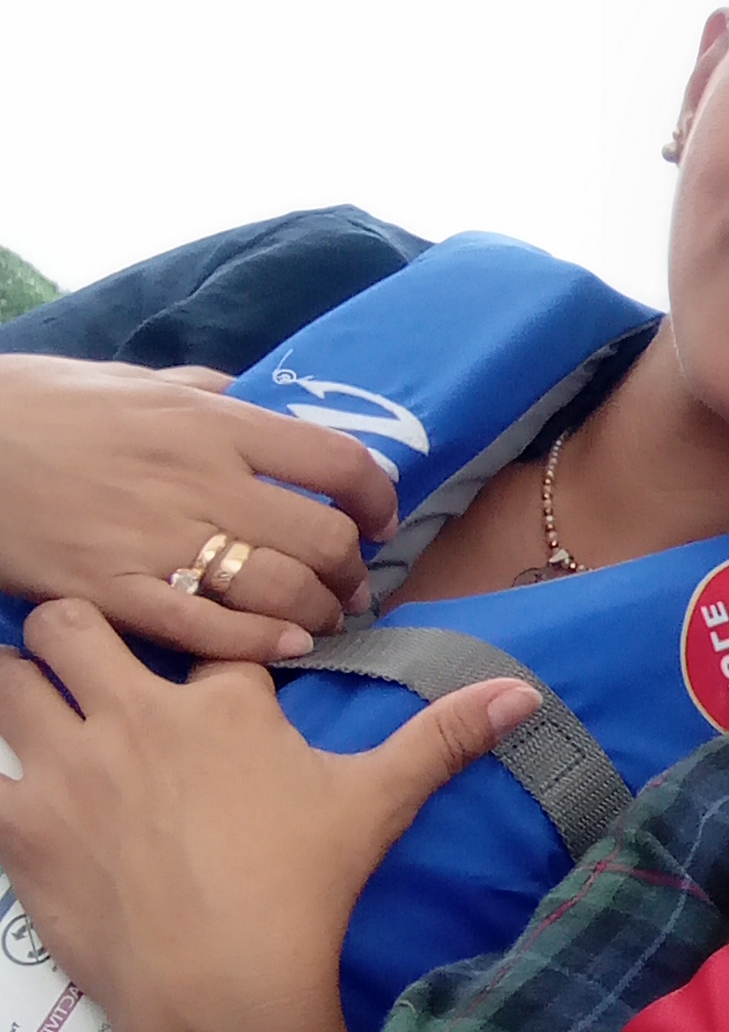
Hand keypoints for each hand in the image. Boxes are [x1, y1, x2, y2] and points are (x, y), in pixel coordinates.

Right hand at [0, 355, 399, 658]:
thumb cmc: (46, 404)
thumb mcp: (139, 381)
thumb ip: (209, 394)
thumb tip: (258, 402)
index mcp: (214, 424)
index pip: (336, 463)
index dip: (376, 499)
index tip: (380, 519)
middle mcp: (201, 481)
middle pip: (321, 537)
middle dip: (352, 571)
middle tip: (353, 585)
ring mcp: (157, 541)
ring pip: (277, 590)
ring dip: (317, 612)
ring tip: (323, 620)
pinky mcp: (112, 592)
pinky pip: (207, 630)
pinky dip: (260, 644)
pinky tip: (285, 649)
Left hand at [0, 597, 538, 1031]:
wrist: (227, 990)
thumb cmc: (305, 892)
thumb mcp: (379, 803)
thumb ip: (444, 735)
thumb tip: (524, 691)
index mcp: (226, 702)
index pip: (204, 628)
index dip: (203, 633)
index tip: (202, 651)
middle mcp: (140, 715)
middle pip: (75, 621)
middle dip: (75, 626)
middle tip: (84, 654)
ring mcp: (71, 768)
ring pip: (8, 675)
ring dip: (17, 681)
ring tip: (31, 701)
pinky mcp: (20, 828)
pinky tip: (6, 786)